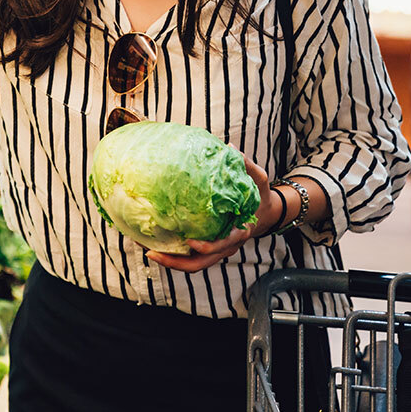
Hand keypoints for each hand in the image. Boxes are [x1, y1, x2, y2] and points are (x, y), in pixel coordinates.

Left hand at [147, 154, 282, 272]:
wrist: (265, 213)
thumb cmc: (259, 195)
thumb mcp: (259, 179)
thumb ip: (247, 165)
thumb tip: (229, 147)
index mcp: (240, 232)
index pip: (223, 246)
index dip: (207, 246)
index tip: (190, 242)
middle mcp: (227, 246)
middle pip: (201, 263)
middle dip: (176, 263)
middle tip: (152, 253)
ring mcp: (217, 250)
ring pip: (193, 264)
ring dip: (170, 262)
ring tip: (145, 250)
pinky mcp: (208, 248)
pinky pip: (189, 257)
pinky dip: (173, 255)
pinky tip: (152, 243)